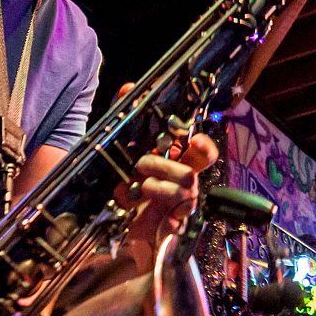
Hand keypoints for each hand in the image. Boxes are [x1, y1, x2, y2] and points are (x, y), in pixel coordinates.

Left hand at [115, 96, 217, 250]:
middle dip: (166, 166)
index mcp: (178, 160)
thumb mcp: (119, 143)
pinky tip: (159, 220)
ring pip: (184, 194)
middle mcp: (183, 182)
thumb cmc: (125, 177)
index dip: (202, 145)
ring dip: (159, 189)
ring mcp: (179, 205)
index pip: (203, 151)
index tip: (192, 140)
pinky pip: (178, 224)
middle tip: (141, 164)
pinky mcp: (171, 227)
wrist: (111, 216)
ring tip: (137, 189)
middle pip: (192, 172)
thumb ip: (125, 114)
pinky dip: (169, 221)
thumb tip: (128, 88)